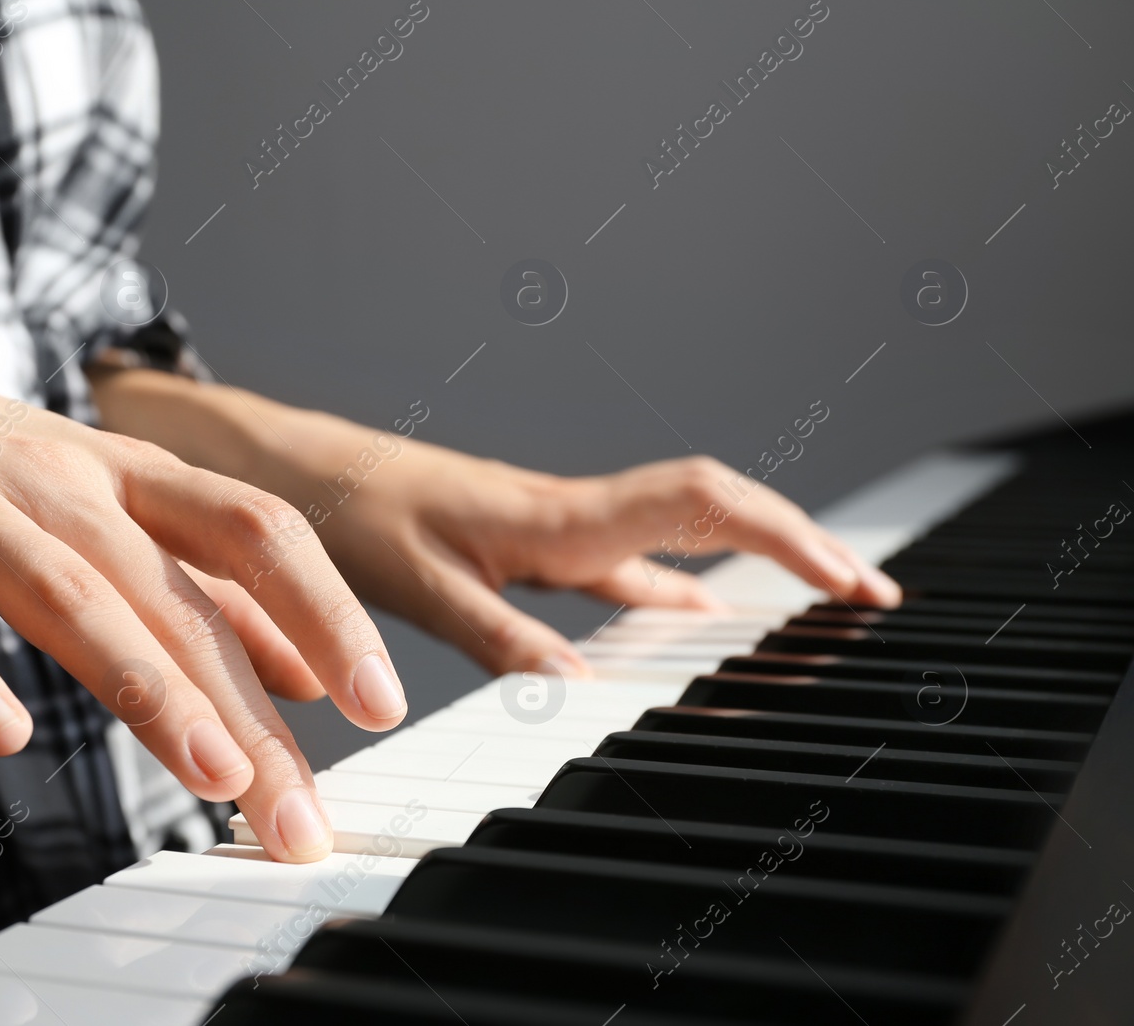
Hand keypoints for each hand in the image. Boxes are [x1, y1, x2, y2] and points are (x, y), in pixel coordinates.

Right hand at [0, 339, 409, 860]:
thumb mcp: (114, 509)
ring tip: (216, 779)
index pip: (256, 531)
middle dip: (248, 707)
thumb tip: (311, 672)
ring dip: (148, 688)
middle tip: (299, 812)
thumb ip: (209, 587)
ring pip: (68, 597)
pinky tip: (3, 733)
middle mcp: (61, 484)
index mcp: (132, 473)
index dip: (325, 612)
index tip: (382, 706)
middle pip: (175, 591)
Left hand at [265, 428, 900, 677]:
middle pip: (713, 513)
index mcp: (556, 516)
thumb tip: (586, 690)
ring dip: (749, 565)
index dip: (784, 535)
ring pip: (676, 541)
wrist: (292, 470)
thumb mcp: (418, 582)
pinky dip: (678, 592)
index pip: (700, 504)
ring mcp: (557, 530)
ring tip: (815, 606)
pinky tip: (695, 622)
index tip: (851, 579)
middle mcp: (571, 516)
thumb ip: (501, 636)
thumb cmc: (346, 509)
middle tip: (868, 595)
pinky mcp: (532, 547)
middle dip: (797, 546)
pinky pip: (628, 568)